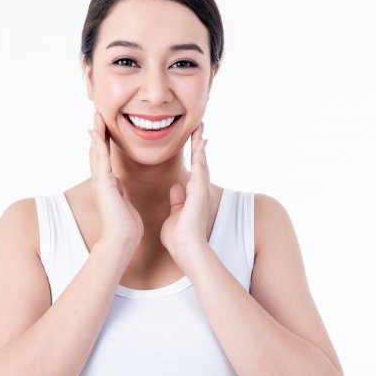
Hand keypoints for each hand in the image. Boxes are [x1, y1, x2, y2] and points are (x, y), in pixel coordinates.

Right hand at [88, 112, 142, 248]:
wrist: (121, 239)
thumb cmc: (125, 226)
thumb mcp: (124, 203)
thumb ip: (120, 193)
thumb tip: (119, 187)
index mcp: (108, 185)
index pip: (104, 159)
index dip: (103, 143)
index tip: (103, 129)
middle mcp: (101, 181)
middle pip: (96, 152)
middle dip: (96, 134)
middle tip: (96, 116)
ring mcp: (100, 182)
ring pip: (96, 152)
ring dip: (96, 134)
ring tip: (95, 118)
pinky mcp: (103, 184)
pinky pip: (100, 159)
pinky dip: (97, 145)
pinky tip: (96, 132)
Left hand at [160, 121, 212, 260]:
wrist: (186, 248)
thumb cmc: (179, 237)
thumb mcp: (175, 214)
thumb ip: (177, 201)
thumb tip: (176, 188)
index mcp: (192, 194)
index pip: (193, 170)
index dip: (193, 154)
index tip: (193, 140)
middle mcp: (198, 190)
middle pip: (200, 160)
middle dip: (199, 143)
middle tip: (199, 126)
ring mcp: (201, 189)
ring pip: (201, 160)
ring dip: (200, 143)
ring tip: (199, 127)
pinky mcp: (199, 190)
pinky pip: (199, 167)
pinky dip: (199, 153)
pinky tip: (198, 141)